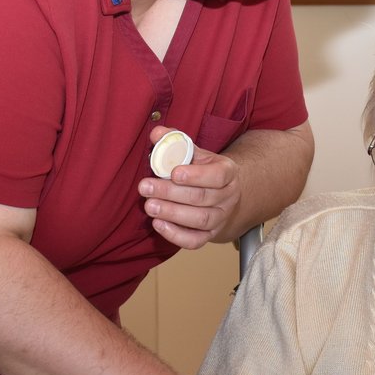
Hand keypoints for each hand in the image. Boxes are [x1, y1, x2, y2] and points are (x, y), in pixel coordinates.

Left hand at [139, 125, 241, 248]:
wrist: (224, 193)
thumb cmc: (204, 170)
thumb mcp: (194, 152)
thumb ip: (174, 141)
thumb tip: (156, 133)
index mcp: (228, 172)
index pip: (217, 175)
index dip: (196, 175)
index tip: (173, 173)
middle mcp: (228, 197)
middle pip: (201, 197)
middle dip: (171, 193)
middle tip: (146, 187)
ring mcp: (221, 218)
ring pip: (199, 219)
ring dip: (172, 213)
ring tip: (149, 206)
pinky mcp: (210, 235)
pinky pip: (195, 241)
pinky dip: (176, 236)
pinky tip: (158, 224)